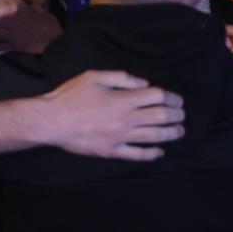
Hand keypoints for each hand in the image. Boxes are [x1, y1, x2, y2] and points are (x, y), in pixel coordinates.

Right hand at [37, 70, 185, 160]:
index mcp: (122, 99)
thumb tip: (144, 83)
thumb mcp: (93, 77)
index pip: (157, 97)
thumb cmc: (70, 96)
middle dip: (176, 115)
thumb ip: (121, 77)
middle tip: (182, 114)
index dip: (171, 97)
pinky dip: (152, 154)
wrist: (50, 121)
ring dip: (171, 133)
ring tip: (179, 131)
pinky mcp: (112, 151)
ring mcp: (121, 137)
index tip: (176, 99)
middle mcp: (126, 119)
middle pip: (161, 117)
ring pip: (155, 137)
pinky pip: (138, 155)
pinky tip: (160, 151)